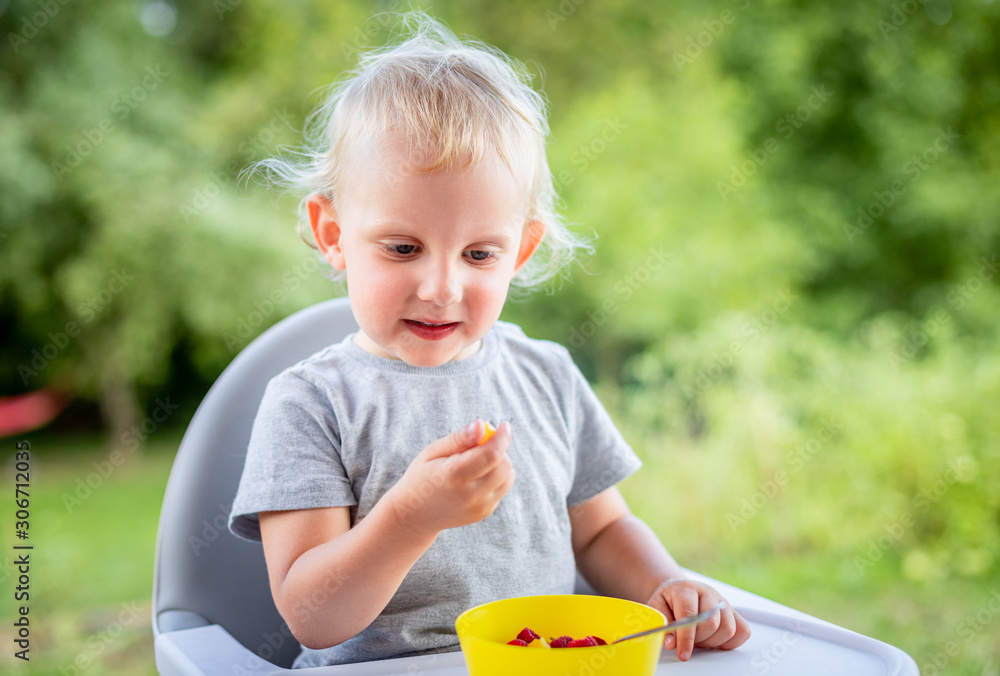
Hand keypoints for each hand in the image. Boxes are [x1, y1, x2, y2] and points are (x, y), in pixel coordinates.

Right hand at [388, 420, 514, 537]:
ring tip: (477, 462)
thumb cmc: (423, 475)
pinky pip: (502, 488)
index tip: (504, 425)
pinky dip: (496, 477)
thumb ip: (459, 438)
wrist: (415, 514)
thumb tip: (482, 425)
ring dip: (500, 463)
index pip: (491, 455)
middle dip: (499, 449)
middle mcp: (469, 495)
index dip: (502, 438)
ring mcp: (479, 507)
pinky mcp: (484, 512)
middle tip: (480, 445)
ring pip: (508, 476)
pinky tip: (476, 477)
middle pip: (504, 465)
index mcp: (453, 475)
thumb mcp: (433, 451)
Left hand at [646, 579, 749, 660]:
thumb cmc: (668, 600)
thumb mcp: (657, 608)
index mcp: (686, 589)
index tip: (683, 654)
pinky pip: (743, 631)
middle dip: (699, 640)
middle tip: (688, 642)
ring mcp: (723, 601)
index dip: (686, 638)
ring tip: (699, 639)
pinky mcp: (734, 612)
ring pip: (729, 629)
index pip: (690, 615)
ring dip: (713, 642)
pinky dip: (730, 642)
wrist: (678, 590)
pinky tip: (714, 640)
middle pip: (712, 623)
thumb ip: (663, 625)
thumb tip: (672, 643)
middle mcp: (708, 592)